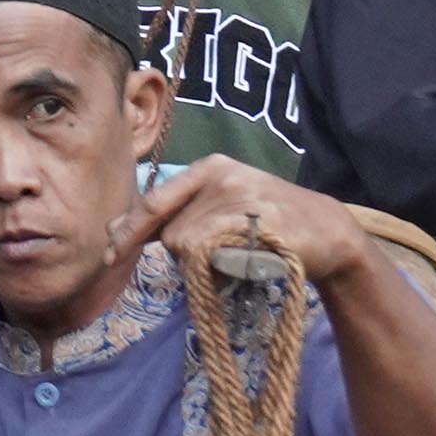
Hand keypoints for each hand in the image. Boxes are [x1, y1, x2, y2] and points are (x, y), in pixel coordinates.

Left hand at [111, 153, 380, 291]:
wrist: (327, 229)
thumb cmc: (263, 220)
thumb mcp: (218, 203)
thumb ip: (173, 213)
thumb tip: (112, 230)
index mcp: (210, 167)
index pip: (153, 202)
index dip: (128, 232)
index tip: (108, 256)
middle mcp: (223, 177)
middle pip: (171, 234)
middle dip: (183, 254)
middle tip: (219, 253)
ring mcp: (244, 199)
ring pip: (190, 249)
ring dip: (203, 266)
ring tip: (236, 256)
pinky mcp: (262, 224)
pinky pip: (217, 257)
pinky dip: (221, 268)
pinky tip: (244, 260)